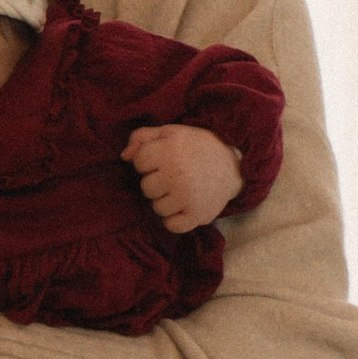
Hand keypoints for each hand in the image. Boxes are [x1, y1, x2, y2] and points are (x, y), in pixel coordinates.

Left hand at [124, 124, 242, 235]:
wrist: (232, 167)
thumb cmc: (196, 148)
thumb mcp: (170, 132)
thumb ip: (142, 138)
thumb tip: (124, 156)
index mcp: (170, 150)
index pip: (139, 162)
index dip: (149, 161)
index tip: (164, 159)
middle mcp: (178, 174)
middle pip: (146, 188)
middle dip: (157, 182)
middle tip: (176, 176)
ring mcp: (188, 197)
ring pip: (157, 208)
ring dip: (166, 201)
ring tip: (183, 189)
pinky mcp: (197, 215)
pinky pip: (171, 226)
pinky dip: (175, 219)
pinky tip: (184, 206)